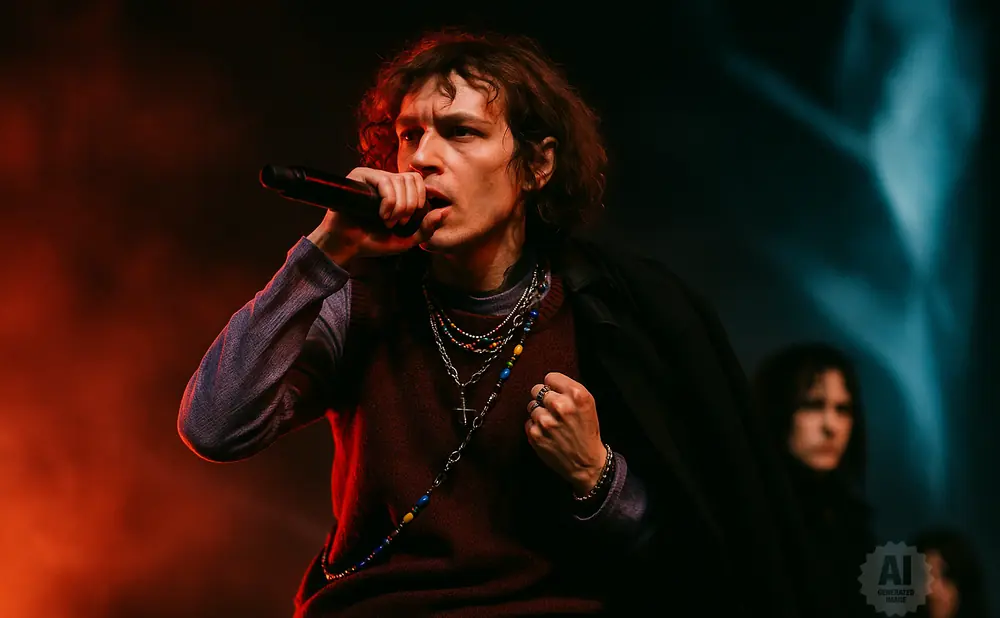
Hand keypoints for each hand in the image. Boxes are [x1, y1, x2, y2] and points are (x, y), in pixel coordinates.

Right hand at [306, 167, 447, 264]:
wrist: (348, 245)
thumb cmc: (374, 242)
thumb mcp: (407, 239)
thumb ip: (426, 229)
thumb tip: (445, 212)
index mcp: (398, 191)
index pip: (419, 182)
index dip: (419, 201)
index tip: (407, 221)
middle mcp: (387, 180)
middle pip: (413, 180)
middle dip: (409, 206)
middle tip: (398, 223)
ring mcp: (373, 177)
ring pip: (400, 181)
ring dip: (398, 207)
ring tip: (387, 221)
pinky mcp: (360, 176)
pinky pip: (385, 182)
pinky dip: (388, 202)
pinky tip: (381, 215)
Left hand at [525, 372, 607, 494]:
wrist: (586, 462)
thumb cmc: (587, 432)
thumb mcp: (588, 405)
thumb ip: (569, 389)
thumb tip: (548, 381)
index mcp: (576, 395)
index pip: (550, 377)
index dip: (553, 386)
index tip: (556, 393)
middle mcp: (560, 405)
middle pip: (537, 389)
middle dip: (543, 398)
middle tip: (553, 410)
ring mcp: (546, 421)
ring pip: (531, 406)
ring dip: (539, 413)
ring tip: (552, 423)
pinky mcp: (535, 434)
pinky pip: (528, 421)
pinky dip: (535, 427)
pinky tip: (548, 433)